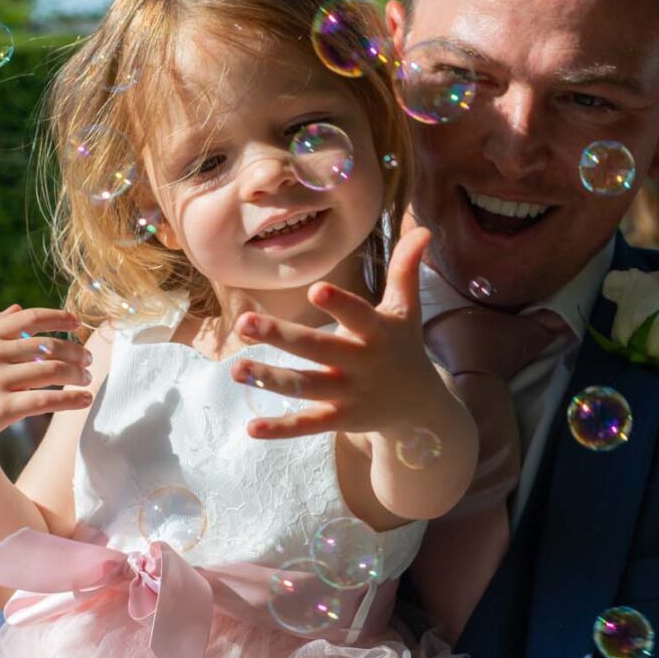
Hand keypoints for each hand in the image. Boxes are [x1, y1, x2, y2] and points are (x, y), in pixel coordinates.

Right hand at [0, 304, 93, 455]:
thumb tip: (17, 307)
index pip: (29, 318)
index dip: (58, 317)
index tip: (78, 322)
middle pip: (48, 345)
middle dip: (75, 351)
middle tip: (88, 359)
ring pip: (52, 371)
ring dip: (78, 374)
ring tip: (87, 378)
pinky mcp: (4, 408)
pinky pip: (47, 400)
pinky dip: (72, 399)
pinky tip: (85, 399)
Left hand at [230, 226, 439, 441]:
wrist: (419, 406)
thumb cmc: (403, 346)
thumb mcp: (406, 309)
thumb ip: (406, 269)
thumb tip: (423, 228)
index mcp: (377, 332)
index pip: (357, 315)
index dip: (338, 304)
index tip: (315, 290)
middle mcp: (362, 363)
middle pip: (318, 349)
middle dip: (282, 336)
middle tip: (244, 321)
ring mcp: (350, 394)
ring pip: (306, 387)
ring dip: (270, 379)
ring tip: (235, 369)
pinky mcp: (340, 419)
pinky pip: (308, 425)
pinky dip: (281, 429)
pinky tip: (251, 427)